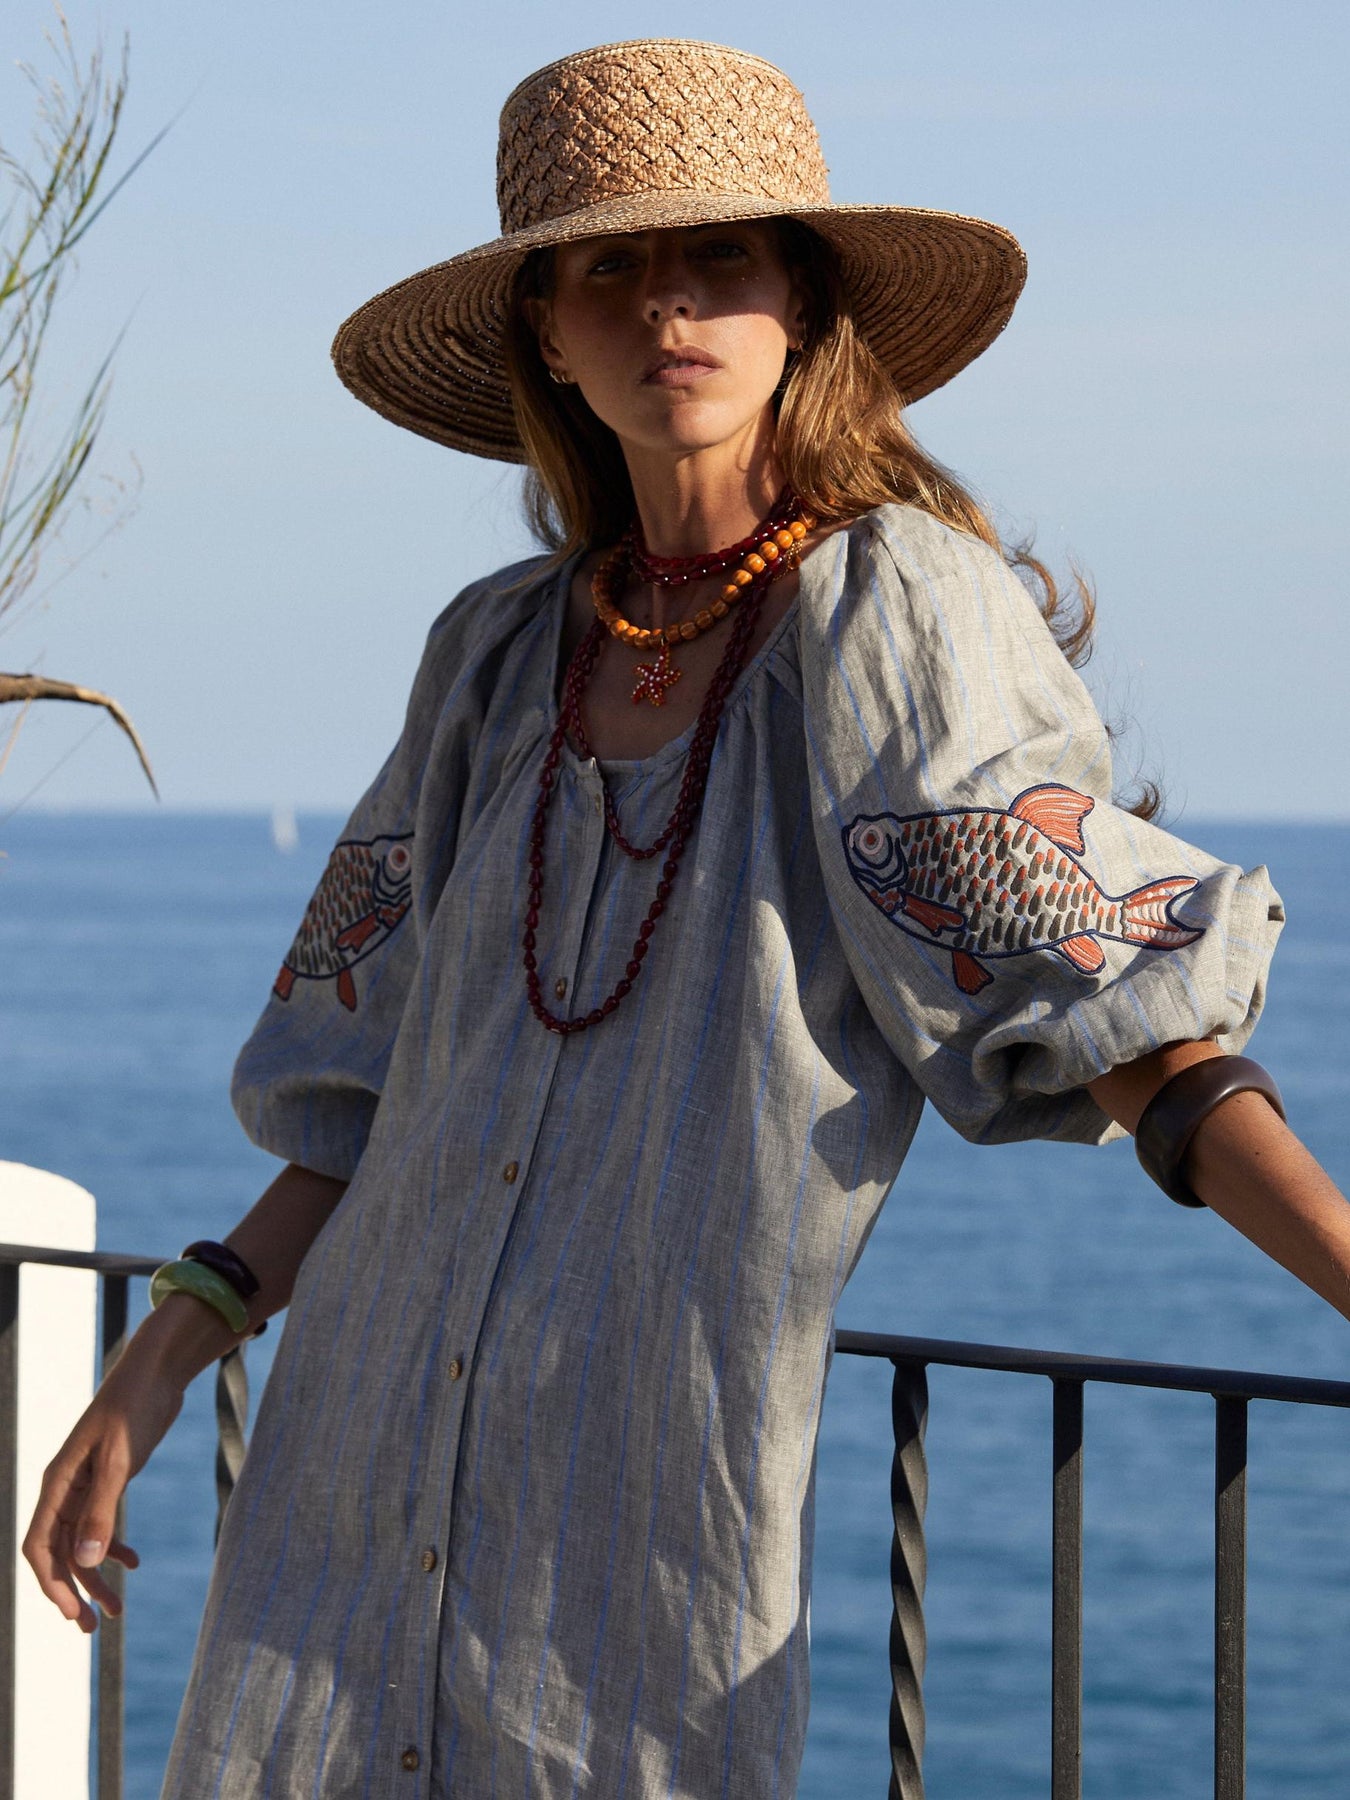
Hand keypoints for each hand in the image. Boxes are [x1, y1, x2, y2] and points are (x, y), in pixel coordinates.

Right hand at [22, 1351, 183, 1632]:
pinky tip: (134, 1562)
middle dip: (73, 1591)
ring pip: (80, 1544)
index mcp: (57, 1484)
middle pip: (59, 1552)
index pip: (40, 1546)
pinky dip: (113, 1547)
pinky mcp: (108, 1481)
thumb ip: (101, 1509)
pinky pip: (100, 1525)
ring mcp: (86, 1486)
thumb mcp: (119, 1460)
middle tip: (93, 1628)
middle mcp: (65, 1489)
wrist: (156, 1374)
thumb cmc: (133, 1409)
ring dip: (95, 1576)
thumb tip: (83, 1562)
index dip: (51, 1583)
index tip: (73, 1613)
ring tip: (117, 1610)